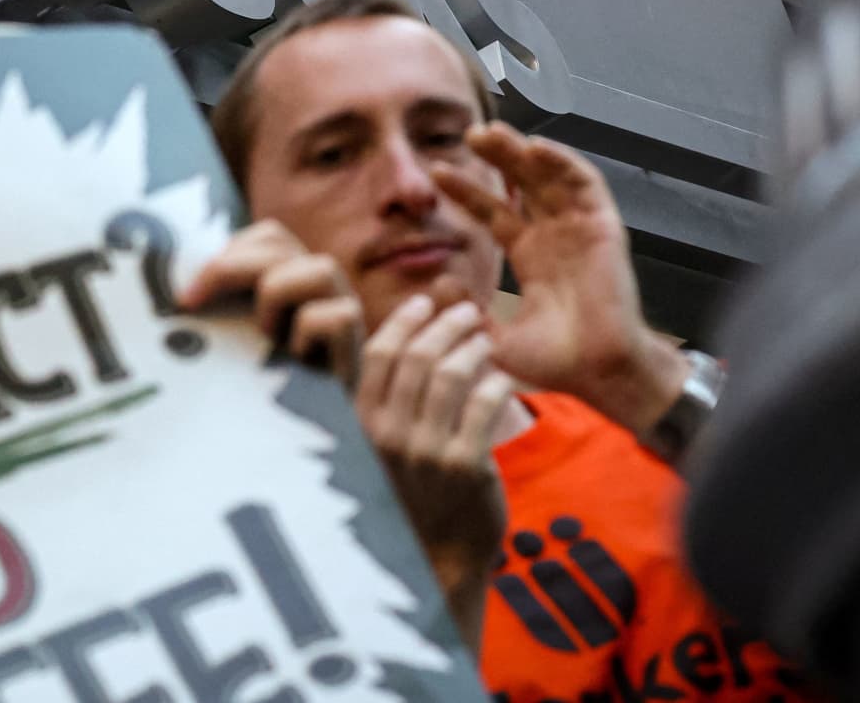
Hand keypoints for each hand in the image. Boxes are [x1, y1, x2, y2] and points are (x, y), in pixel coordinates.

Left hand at [179, 220, 362, 378]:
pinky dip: (308, 333)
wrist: (314, 434)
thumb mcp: (240, 340)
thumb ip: (222, 311)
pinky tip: (294, 358)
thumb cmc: (269, 386)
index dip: (230, 250)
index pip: (269, 236)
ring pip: (320, 270)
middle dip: (229, 268)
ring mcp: (344, 309)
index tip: (190, 293)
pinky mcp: (360, 345)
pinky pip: (338, 317)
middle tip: (191, 302)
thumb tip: (178, 299)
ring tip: (263, 333)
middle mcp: (320, 286)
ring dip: (277, 295)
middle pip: (281, 243)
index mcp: (291, 276)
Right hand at [355, 295, 512, 651]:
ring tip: (484, 340)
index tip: (423, 303)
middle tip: (467, 313)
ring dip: (472, 348)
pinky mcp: (464, 466)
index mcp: (358, 424)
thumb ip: (384, 397)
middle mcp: (385, 434)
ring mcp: (424, 450)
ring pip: (451, 375)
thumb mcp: (379, 446)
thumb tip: (403, 335)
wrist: (437, 557)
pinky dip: (495, 383)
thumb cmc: (409, 493)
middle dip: (445, 325)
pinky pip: (484, 405)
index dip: (403, 321)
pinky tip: (501, 378)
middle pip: (417, 357)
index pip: (377, 353)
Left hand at [430, 122, 687, 438]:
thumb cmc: (555, 362)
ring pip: (549, 177)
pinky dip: (563, 162)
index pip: (494, 211)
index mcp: (531, 256)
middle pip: (522, 184)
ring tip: (491, 132)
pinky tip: (536, 147)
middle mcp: (555, 237)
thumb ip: (464, 310)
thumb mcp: (494, 337)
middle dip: (497, 158)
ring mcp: (580, 230)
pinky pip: (585, 186)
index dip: (468, 190)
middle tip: (468, 134)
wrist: (599, 373)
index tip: (437, 172)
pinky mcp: (604, 229)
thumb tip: (436, 283)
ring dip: (523, 151)